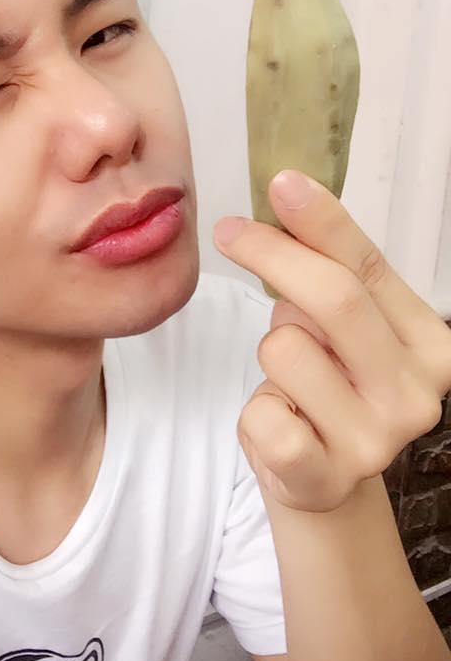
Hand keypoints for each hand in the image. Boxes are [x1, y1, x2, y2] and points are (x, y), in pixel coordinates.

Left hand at [213, 169, 450, 512]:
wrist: (322, 476)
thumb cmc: (331, 385)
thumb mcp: (340, 325)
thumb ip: (328, 269)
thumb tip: (289, 195)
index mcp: (430, 345)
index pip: (369, 268)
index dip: (322, 222)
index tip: (282, 183)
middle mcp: (416, 393)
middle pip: (335, 299)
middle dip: (272, 253)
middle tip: (229, 231)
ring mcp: (376, 441)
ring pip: (285, 349)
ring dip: (270, 352)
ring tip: (291, 381)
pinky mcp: (325, 476)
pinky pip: (262, 414)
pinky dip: (254, 413)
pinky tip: (281, 424)